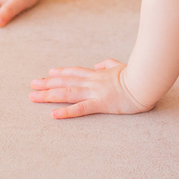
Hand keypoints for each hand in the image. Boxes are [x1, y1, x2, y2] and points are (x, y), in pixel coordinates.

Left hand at [29, 59, 153, 118]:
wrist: (146, 79)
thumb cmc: (137, 73)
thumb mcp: (120, 66)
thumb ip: (108, 64)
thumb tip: (98, 64)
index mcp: (98, 74)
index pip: (75, 73)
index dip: (60, 73)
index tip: (48, 74)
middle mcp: (92, 82)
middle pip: (65, 82)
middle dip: (47, 84)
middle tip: (31, 85)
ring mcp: (95, 92)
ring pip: (67, 93)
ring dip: (49, 95)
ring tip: (34, 97)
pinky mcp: (101, 104)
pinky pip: (81, 109)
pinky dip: (66, 112)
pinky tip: (53, 115)